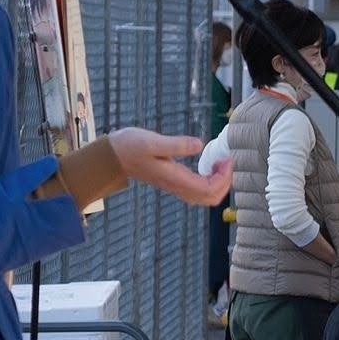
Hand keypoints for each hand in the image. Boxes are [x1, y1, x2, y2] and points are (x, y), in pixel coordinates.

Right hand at [116, 129, 232, 208]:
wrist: (112, 156)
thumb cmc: (129, 146)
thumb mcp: (152, 141)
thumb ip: (177, 145)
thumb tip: (200, 144)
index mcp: (175, 179)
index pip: (208, 189)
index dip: (224, 177)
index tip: (226, 159)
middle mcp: (177, 186)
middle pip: (210, 198)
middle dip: (225, 182)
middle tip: (226, 161)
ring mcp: (175, 186)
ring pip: (205, 197)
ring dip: (219, 183)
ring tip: (220, 163)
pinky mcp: (173, 182)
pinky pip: (197, 190)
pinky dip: (209, 182)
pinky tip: (208, 165)